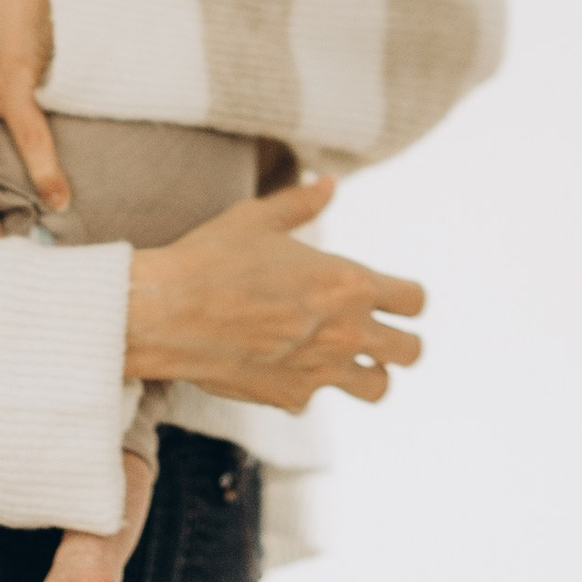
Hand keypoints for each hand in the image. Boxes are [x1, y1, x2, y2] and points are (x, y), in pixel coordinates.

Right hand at [124, 179, 426, 407]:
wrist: (166, 313)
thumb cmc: (212, 259)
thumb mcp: (259, 219)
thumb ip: (301, 203)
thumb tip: (328, 183)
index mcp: (348, 282)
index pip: (414, 301)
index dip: (408, 299)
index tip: (395, 299)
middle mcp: (345, 331)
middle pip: (411, 352)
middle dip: (402, 343)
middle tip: (381, 335)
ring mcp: (320, 371)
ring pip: (378, 388)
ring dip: (369, 374)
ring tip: (349, 362)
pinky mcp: (289, 398)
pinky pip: (315, 398)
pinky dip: (306, 386)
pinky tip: (282, 366)